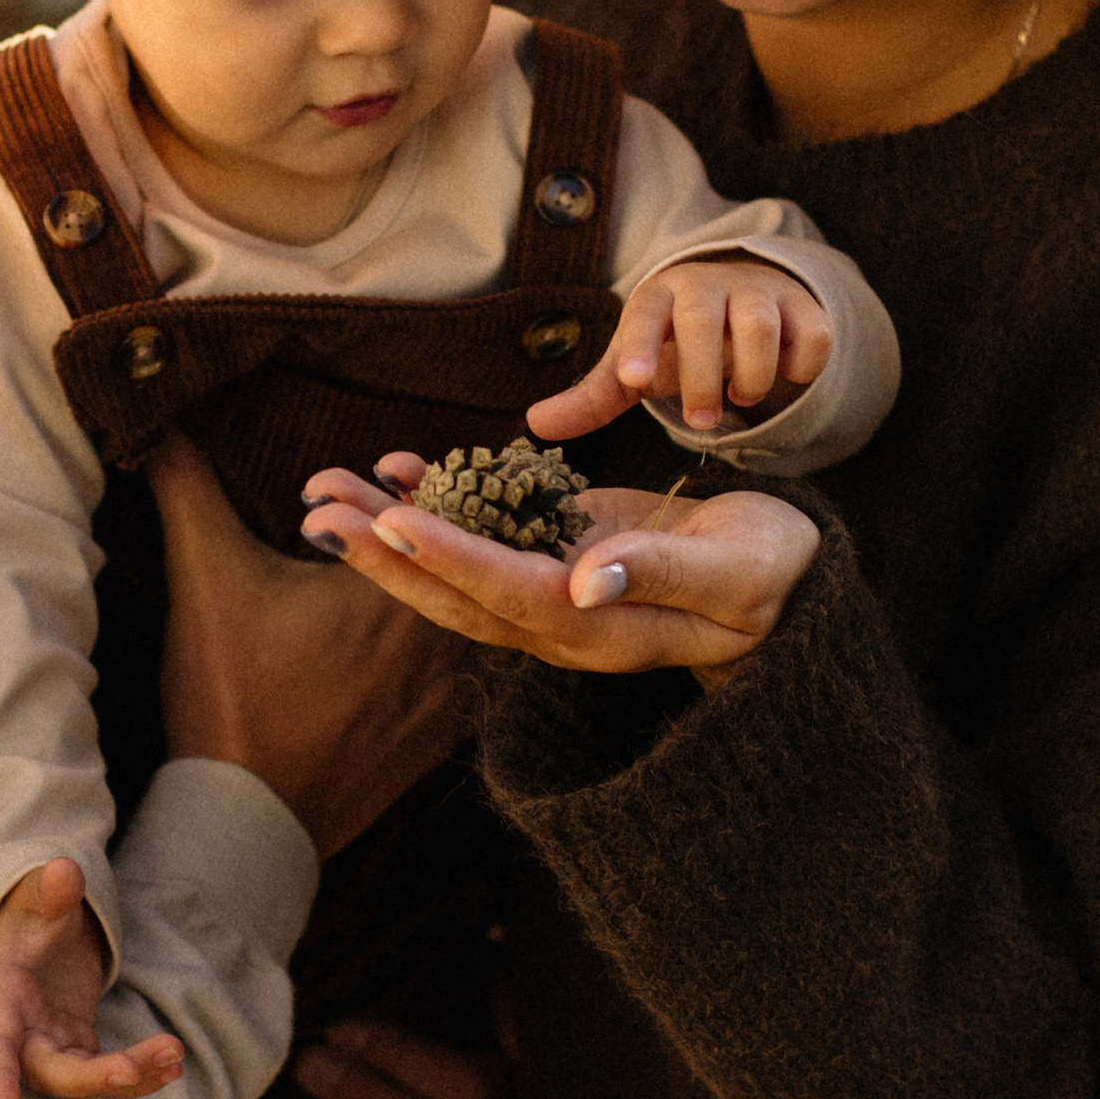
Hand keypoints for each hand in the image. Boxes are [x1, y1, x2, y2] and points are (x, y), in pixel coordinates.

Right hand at [0, 859, 184, 1098]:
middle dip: (92, 1078)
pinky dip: (139, 1072)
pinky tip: (173, 1064)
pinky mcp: (77, 1046)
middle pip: (51, 1072)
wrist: (36, 928)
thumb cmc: (28, 913)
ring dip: (129, 1075)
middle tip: (133, 1069)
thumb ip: (49, 890)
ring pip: (85, 1078)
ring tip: (174, 1055)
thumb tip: (63, 872)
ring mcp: (51, 1044)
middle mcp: (21, 1033)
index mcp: (0, 998)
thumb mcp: (36, 895)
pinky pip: (107, 1070)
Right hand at [153, 436, 463, 853]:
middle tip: (387, 508)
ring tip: (396, 568)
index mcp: (397, 584)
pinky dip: (443, 645)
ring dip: (437, 584)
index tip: (373, 470)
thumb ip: (188, 487)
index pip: (419, 507)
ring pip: (463, 612)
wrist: (248, 820)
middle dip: (418, 529)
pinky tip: (409, 635)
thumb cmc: (229, 693)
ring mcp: (452, 690)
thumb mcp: (203, 579)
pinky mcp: (445, 735)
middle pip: (449, 557)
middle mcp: (443, 633)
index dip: (397, 483)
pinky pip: (467, 672)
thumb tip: (156, 423)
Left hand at [299, 457, 820, 679]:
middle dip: (381, 553)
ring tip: (324, 487)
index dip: (448, 559)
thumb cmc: (771, 573)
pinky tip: (393, 468)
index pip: (507, 595)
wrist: (784, 577)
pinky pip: (479, 536)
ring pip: (450, 569)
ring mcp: (548, 591)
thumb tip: (584, 582)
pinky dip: (433, 503)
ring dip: (385, 530)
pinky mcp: (551, 555)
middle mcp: (558, 620)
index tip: (389, 522)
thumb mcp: (734, 576)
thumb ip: (660, 578)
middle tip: (315, 509)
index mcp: (598, 630)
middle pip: (452, 593)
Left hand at [529, 253, 832, 444]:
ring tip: (740, 398)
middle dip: (702, 376)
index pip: (644, 316)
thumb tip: (535, 426)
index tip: (633, 381)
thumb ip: (592, 398)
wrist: (740, 302)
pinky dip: (802, 363)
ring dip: (752, 372)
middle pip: (703, 321)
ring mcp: (759, 292)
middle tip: (700, 423)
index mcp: (657, 297)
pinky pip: (812, 334)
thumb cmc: (674, 343)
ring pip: (760, 324)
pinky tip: (786, 378)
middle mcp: (707, 286)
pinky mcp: (804, 308)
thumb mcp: (634, 367)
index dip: (640, 346)